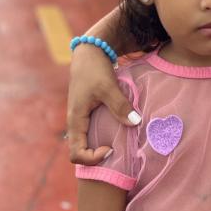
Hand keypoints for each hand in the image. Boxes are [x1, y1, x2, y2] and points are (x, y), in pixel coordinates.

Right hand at [67, 44, 140, 164]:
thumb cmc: (95, 69)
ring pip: (86, 142)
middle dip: (96, 157)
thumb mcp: (108, 86)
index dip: (92, 158)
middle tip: (116, 150)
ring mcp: (80, 117)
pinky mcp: (87, 112)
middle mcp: (75, 123)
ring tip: (119, 142)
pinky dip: (102, 135)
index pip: (76, 154)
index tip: (110, 148)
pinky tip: (118, 128)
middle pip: (80, 152)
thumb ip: (120, 105)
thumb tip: (135, 123)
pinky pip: (92, 132)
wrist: (90, 52)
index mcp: (75, 120)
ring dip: (99, 146)